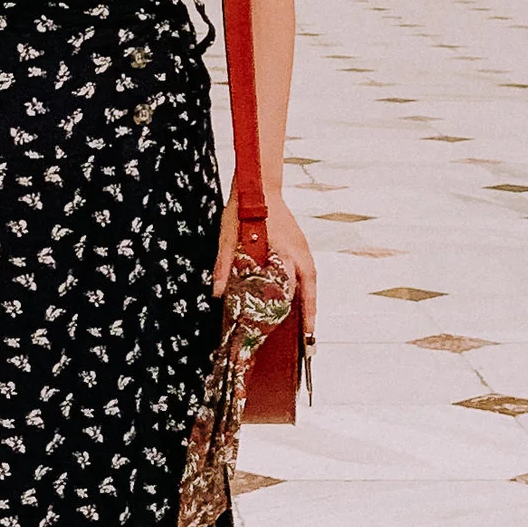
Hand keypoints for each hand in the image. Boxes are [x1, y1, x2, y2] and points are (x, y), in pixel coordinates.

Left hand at [211, 192, 316, 336]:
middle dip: (309, 314)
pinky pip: (307, 272)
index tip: (297, 334)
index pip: (293, 289)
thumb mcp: (228, 237)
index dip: (295, 312)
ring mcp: (301, 247)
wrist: (259, 184)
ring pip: (311, 281)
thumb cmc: (243, 209)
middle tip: (307, 341)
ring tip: (307, 327)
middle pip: (310, 289)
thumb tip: (216, 293)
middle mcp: (298, 252)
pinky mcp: (299, 245)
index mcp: (284, 251)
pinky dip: (306, 289)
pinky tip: (299, 301)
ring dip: (310, 303)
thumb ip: (223, 265)